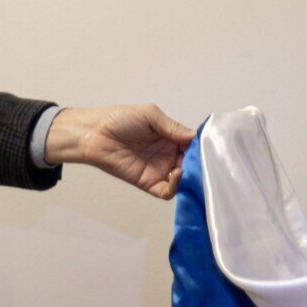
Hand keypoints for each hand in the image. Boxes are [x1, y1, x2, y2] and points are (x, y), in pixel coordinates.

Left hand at [43, 104, 194, 199]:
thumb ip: (173, 127)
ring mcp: (159, 170)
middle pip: (191, 163)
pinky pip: (168, 191)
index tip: (211, 146)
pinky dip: (177, 186)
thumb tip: (196, 137)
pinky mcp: (149, 183)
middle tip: (206, 161)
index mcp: (169, 136)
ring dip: (190, 175)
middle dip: (200, 163)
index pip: (193, 145)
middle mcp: (167, 154)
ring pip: (183, 179)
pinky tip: (177, 173)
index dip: (202, 147)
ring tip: (190, 166)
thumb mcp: (150, 115)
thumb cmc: (119, 119)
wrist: (94, 134)